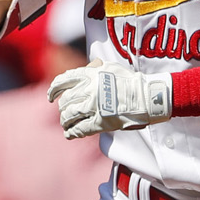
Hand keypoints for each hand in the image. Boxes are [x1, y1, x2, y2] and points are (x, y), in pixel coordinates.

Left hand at [48, 62, 171, 138]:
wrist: (148, 96)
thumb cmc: (131, 81)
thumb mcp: (112, 68)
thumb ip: (97, 67)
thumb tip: (89, 65)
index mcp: (90, 75)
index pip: (63, 81)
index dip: (53, 90)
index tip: (51, 97)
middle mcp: (89, 89)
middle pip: (66, 101)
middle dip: (62, 108)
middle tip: (64, 113)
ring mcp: (94, 106)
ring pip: (69, 115)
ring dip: (65, 121)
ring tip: (66, 124)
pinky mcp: (101, 122)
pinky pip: (80, 129)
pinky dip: (72, 132)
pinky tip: (69, 134)